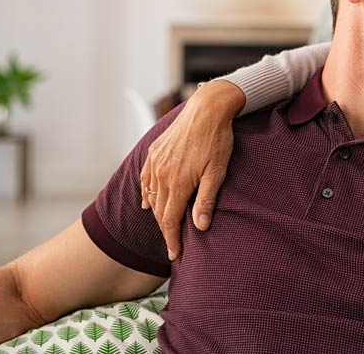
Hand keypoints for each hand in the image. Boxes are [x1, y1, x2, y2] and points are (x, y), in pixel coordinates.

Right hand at [140, 80, 241, 259]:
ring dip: (157, 213)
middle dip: (166, 230)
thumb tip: (200, 227)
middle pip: (159, 211)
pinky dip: (146, 192)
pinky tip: (148, 201)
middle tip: (172, 245)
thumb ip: (206, 200)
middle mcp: (162, 175)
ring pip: (152, 196)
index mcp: (178, 183)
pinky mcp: (155, 152)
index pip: (170, 220)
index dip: (172, 240)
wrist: (207, 108)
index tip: (175, 254)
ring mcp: (156, 162)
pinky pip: (145, 178)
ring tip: (165, 227)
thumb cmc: (217, 139)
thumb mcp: (217, 172)